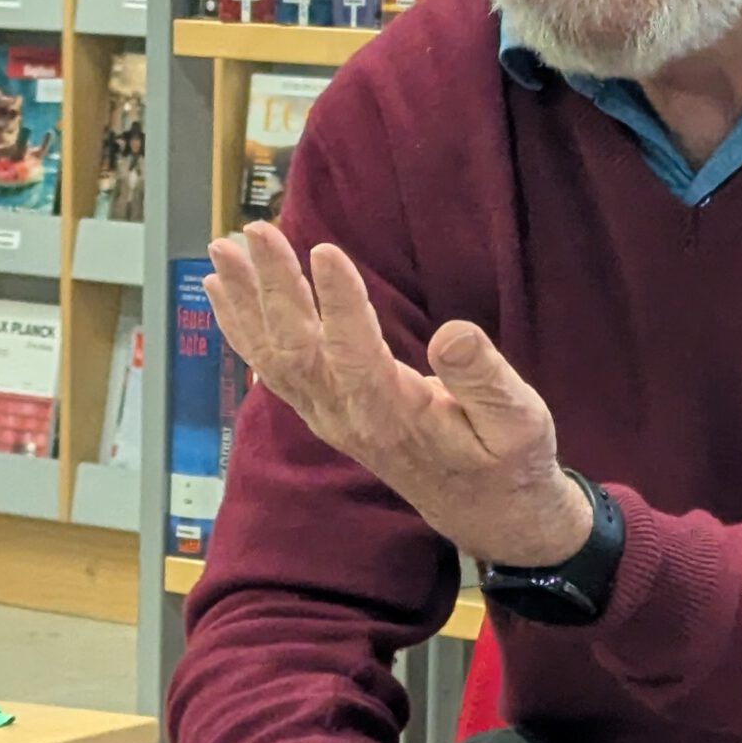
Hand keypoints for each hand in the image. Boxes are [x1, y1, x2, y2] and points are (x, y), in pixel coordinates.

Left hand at [204, 221, 590, 566]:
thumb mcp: (518, 420)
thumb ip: (484, 379)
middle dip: (275, 288)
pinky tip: (224, 289)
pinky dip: (243, 326)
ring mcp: (328, 416)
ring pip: (273, 356)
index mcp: (396, 418)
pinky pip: (271, 366)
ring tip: (223, 249)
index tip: (326, 251)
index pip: (357, 356)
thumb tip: (453, 334)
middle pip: (298, 350)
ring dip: (246, 302)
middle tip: (259, 231)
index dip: (341, 304)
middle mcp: (349, 418)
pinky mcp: (323, 410)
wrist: (484, 511)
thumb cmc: (507, 460)